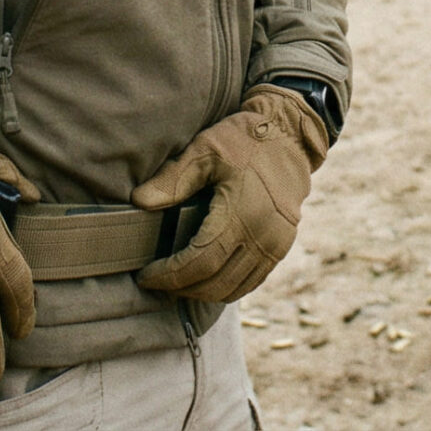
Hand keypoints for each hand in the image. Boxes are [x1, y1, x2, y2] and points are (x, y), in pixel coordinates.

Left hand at [130, 85, 330, 302]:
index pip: (200, 263)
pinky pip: (250, 282)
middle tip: (156, 281)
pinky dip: (225, 287)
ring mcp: (276, 246)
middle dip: (182, 288)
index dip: (170, 275)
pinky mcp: (281, 248)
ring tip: (176, 282)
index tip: (146, 276)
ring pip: (233, 289)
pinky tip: (204, 278)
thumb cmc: (245, 140)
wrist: (291, 137)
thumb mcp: (205, 150)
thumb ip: (172, 179)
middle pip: (216, 283)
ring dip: (202, 292)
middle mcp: (263, 237)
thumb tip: (138, 202)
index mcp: (242, 215)